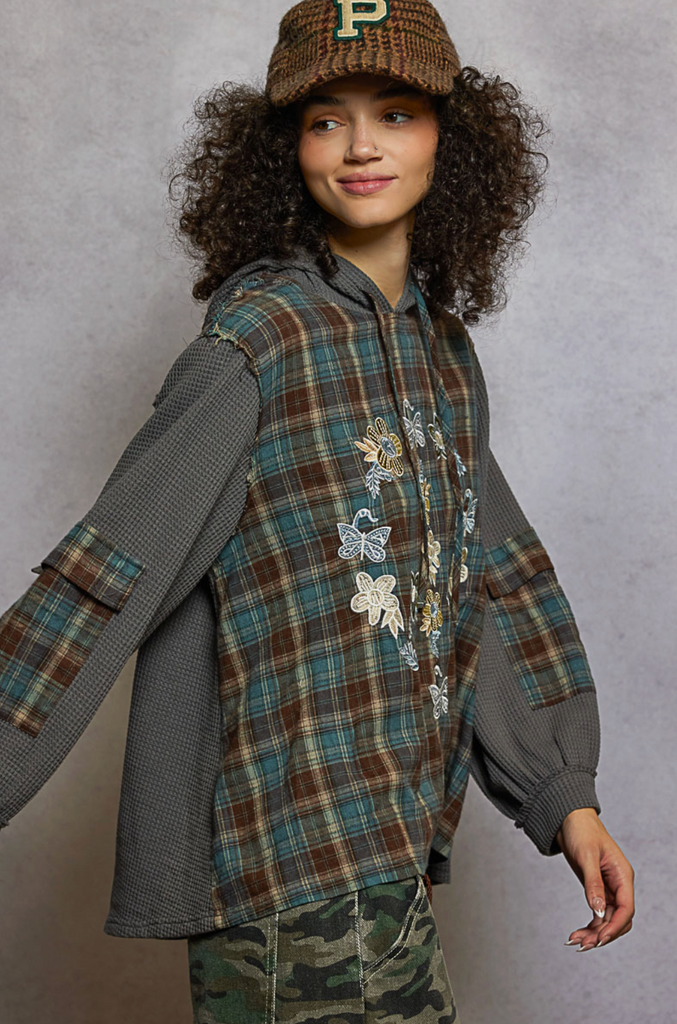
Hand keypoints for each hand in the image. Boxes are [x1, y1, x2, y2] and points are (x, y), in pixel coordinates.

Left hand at [556, 807, 634, 951]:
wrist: (569, 818)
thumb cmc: (581, 831)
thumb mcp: (586, 856)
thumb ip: (593, 883)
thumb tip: (597, 911)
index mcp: (622, 875)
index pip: (626, 909)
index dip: (615, 926)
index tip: (600, 939)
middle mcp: (618, 885)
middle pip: (618, 919)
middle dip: (603, 934)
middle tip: (582, 944)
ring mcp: (608, 889)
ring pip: (606, 920)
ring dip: (593, 933)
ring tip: (574, 941)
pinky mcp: (596, 890)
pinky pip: (597, 914)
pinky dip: (589, 925)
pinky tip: (576, 933)